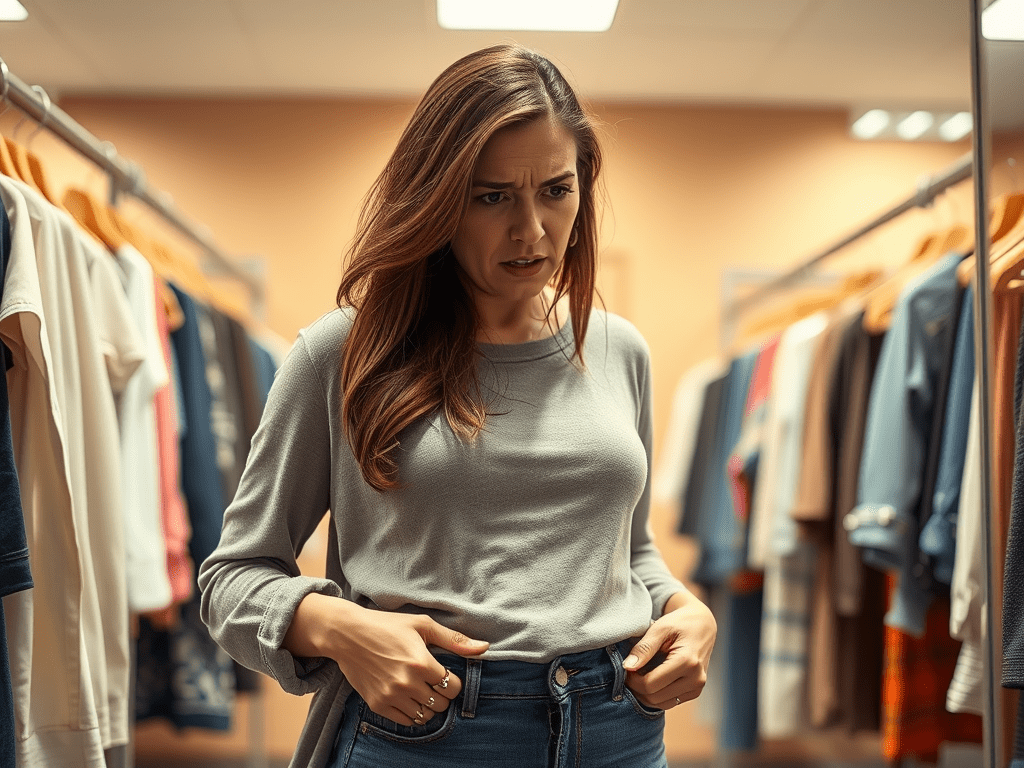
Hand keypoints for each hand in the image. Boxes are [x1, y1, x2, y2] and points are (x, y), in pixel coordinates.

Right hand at [284, 594, 488, 725]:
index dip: (453, 681)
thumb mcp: (422, 625)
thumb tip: (484, 647)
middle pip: (441, 704)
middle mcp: (407, 682)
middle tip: (432, 681)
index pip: (453, 687)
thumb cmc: (387, 625)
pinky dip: (412, 714)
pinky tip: (408, 697)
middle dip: (442, 694)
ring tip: (420, 689)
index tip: (445, 674)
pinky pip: (405, 722)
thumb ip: (454, 640)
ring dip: (428, 705)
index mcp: (421, 662)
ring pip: (425, 716)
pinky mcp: (377, 704)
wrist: (347, 634)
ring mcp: (391, 696)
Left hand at [622, 590, 715, 709]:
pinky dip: (656, 695)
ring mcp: (697, 688)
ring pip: (661, 704)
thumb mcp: (660, 629)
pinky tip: (651, 680)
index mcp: (687, 662)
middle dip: (637, 688)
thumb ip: (644, 648)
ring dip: (645, 694)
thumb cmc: (680, 623)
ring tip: (639, 675)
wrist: (702, 625)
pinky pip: (670, 702)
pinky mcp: (695, 691)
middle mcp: (695, 679)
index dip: (633, 680)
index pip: (650, 684)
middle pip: (655, 697)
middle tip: (630, 672)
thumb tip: (628, 667)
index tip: (626, 668)